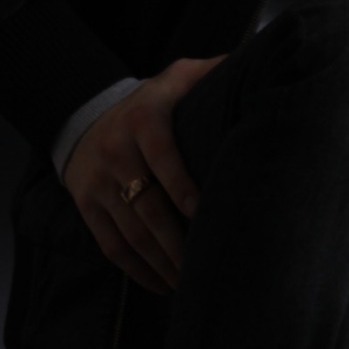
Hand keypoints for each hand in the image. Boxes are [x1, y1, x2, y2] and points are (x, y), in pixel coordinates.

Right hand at [62, 55, 225, 294]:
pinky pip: (111, 246)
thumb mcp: (179, 75)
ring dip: (162, 263)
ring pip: (130, 233)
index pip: (163, 157)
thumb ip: (215, 71)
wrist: (84, 115)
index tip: (208, 214)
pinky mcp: (86, 205)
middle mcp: (116, 151)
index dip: (184, 187)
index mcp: (143, 118)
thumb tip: (265, 63)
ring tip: (192, 285)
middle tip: (207, 266)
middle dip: (178, 242)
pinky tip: (163, 285)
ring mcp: (98, 183)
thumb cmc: (153, 100)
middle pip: (147, 206)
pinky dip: (137, 271)